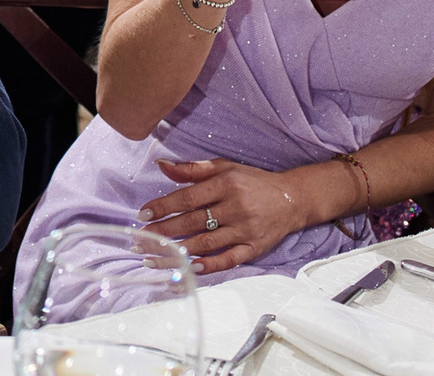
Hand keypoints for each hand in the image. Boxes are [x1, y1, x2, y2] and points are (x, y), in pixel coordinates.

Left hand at [141, 157, 310, 272]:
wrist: (293, 199)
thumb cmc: (253, 181)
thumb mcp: (224, 167)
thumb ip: (192, 169)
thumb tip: (161, 165)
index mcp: (225, 185)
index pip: (187, 198)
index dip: (163, 207)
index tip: (143, 216)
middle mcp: (235, 208)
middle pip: (192, 222)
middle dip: (164, 232)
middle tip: (141, 240)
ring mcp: (245, 230)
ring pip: (206, 243)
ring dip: (178, 252)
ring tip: (155, 258)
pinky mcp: (254, 248)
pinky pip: (230, 259)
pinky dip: (210, 265)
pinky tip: (191, 268)